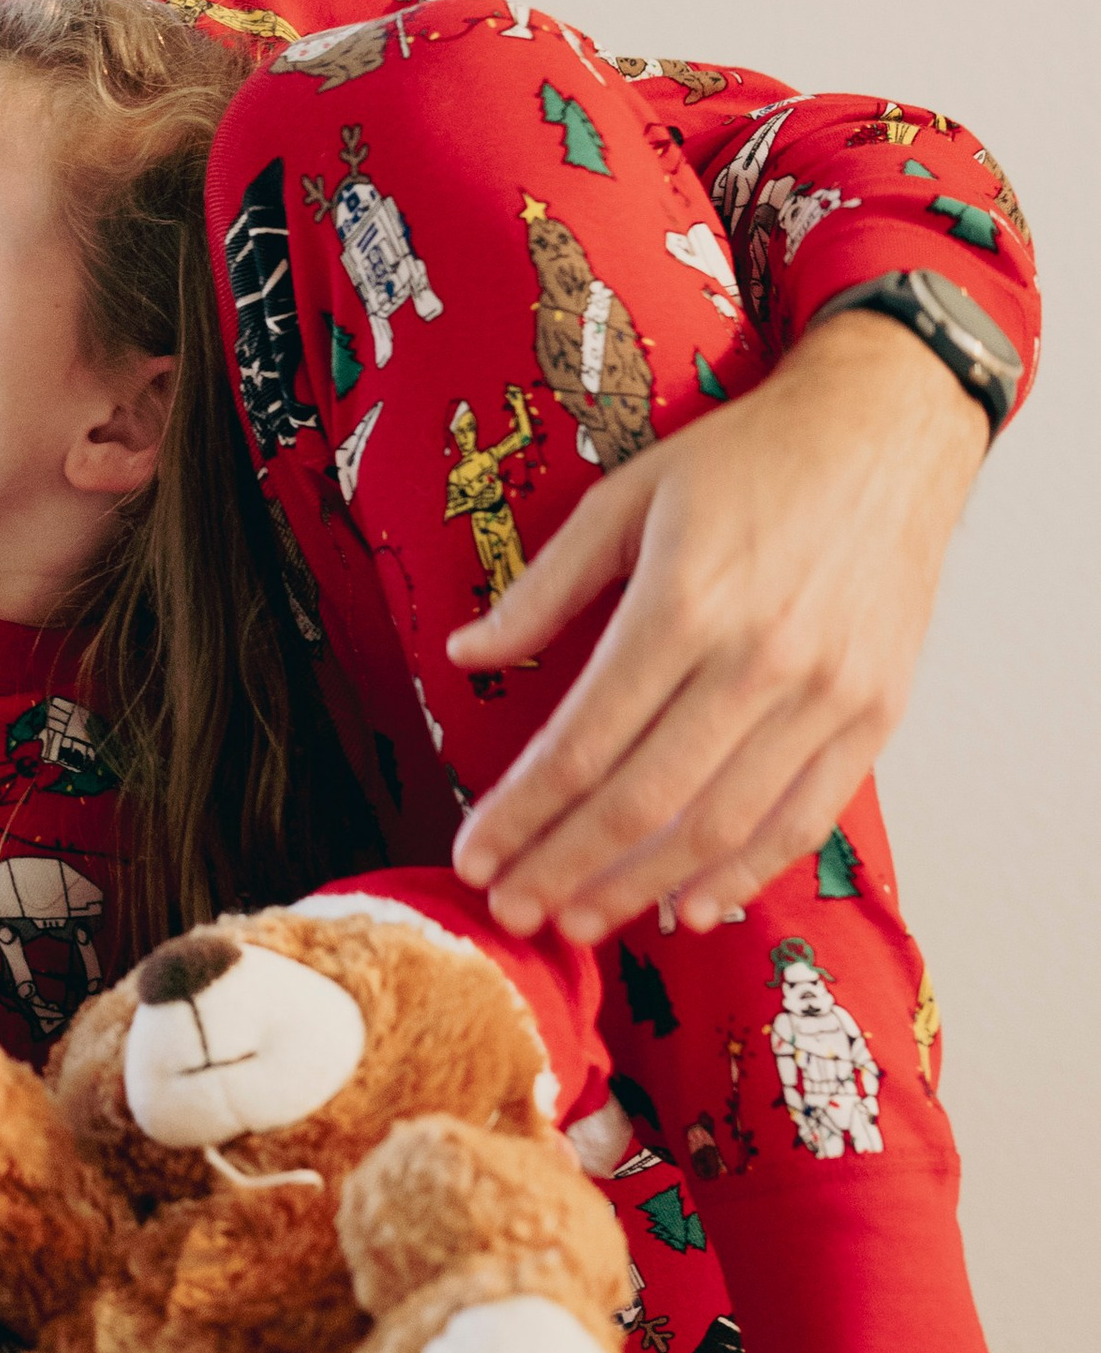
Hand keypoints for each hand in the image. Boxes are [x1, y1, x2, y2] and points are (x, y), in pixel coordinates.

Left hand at [446, 311, 987, 941]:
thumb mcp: (626, 497)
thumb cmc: (747, 459)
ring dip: (641, 888)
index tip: (472, 857)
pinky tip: (690, 908)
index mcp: (681, 604)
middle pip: (641, 801)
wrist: (886, 431)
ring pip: (718, 826)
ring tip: (579, 921)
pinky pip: (803, 820)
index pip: (582, 742)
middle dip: (563, 868)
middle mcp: (756, 660)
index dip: (519, 812)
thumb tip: (467, 654)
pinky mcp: (874, 715)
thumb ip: (546, 587)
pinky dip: (745, 875)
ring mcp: (825, 696)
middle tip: (509, 913)